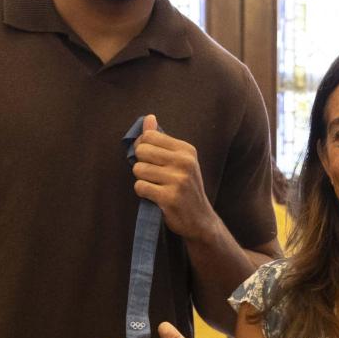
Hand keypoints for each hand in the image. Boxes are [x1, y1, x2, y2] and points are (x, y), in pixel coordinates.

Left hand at [131, 115, 215, 238]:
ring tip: (156, 186)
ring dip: (142, 180)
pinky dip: (143, 192)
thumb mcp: (180, 160)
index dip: (143, 147)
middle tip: (154, 175)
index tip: (150, 159)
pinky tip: (155, 196)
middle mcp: (184, 162)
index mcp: (186, 150)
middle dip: (141, 163)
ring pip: (139, 169)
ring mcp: (178, 180)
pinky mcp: (169, 197)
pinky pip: (140, 187)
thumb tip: (149, 118)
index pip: (149, 136)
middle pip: (142, 151)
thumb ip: (161, 139)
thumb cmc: (185, 187)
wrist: (200, 219)